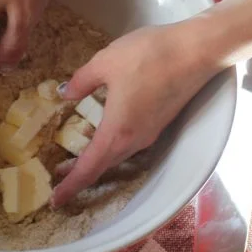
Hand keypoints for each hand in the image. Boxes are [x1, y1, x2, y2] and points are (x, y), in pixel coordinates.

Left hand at [51, 20, 219, 206]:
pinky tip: (104, 132)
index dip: (70, 186)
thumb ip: (81, 81)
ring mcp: (150, 132)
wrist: (196, 51)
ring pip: (118, 155)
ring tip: (76, 158)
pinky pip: (130, 143)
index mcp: (117, 131)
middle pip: (103, 165)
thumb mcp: (104, 62)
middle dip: (80, 174)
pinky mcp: (159, 121)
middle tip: (58, 176)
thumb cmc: (148, 56)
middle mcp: (135, 140)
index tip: (55, 200)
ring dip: (96, 159)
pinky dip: (111, 147)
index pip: (89, 168)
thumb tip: (65, 93)